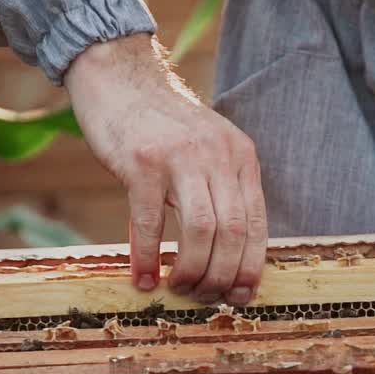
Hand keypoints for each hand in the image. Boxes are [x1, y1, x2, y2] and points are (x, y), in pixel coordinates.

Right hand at [65, 33, 266, 304]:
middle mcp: (218, 155)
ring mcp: (181, 157)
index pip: (256, 223)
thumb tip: (219, 257)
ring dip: (192, 270)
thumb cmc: (159, 126)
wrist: (118, 77)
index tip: (241, 295)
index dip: (251, 265)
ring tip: (179, 288)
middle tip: (204, 296)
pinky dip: (150, 257)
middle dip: (222, 276)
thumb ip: (216, 192)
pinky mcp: (143, 162)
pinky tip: (145, 278)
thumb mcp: (203, 152)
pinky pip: (151, 221)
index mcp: (240, 156)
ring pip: (202, 230)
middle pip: (233, 231)